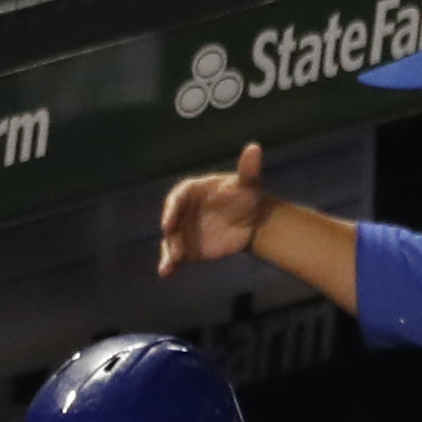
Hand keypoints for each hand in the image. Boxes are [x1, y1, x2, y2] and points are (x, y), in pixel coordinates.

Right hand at [156, 143, 273, 276]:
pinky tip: (167, 273)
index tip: (169, 223)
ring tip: (170, 265)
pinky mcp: (187, 248)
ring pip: (171, 241)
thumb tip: (255, 148)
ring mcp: (183, 230)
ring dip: (169, 253)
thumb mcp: (250, 183)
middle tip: (177, 250)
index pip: (177, 198)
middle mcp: (182, 211)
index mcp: (192, 191)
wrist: (251, 221)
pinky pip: (175, 257)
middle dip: (172, 236)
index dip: (172, 210)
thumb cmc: (247, 196)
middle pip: (172, 222)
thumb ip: (248, 169)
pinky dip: (169, 265)